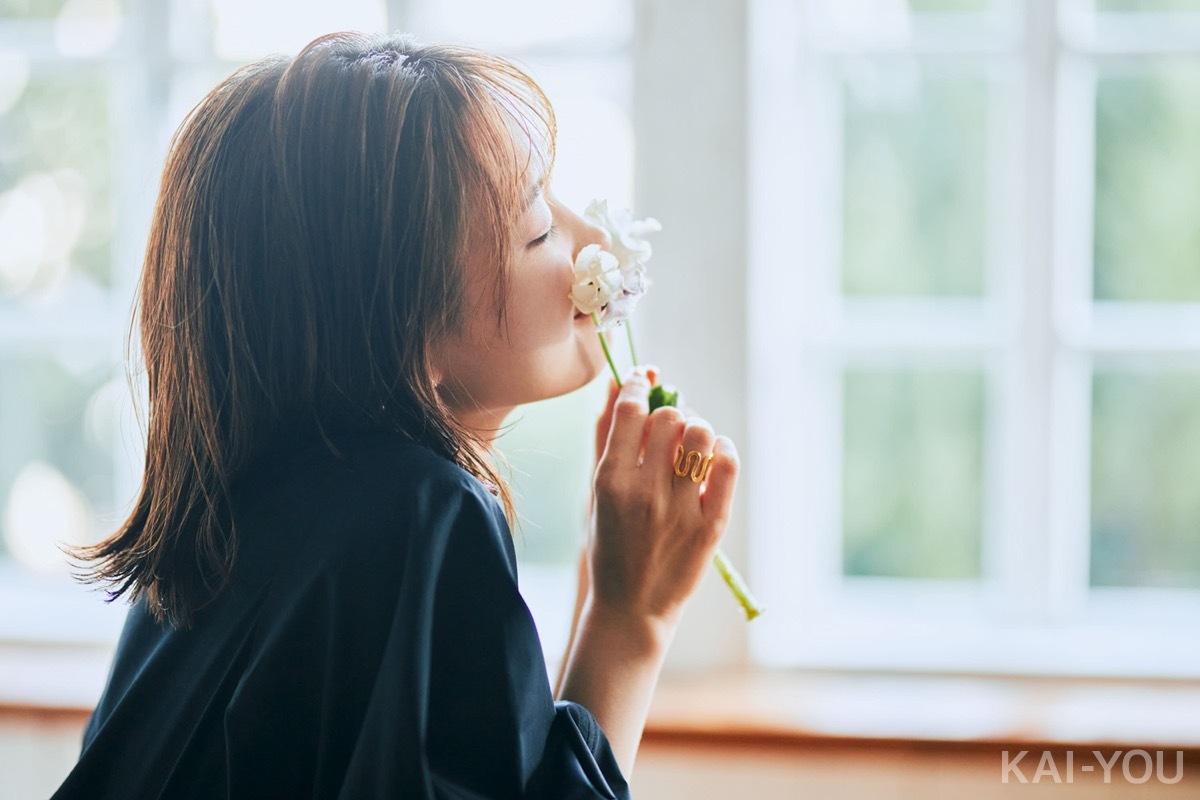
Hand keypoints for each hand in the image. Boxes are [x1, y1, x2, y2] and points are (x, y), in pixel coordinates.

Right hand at [588, 370, 739, 626]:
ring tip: (690, 447)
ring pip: (700, 434)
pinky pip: (727, 464)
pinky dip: (722, 450)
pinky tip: (713, 457)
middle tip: (670, 429)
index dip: (639, 386)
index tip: (644, 384)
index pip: (631, 410)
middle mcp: (645, 491)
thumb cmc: (610, 546)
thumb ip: (606, 439)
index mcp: (610, 481)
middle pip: (668, 418)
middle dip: (670, 413)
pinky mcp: (710, 524)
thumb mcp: (596, 494)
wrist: (631, 609)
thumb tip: (622, 385)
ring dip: (696, 430)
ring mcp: (679, 508)